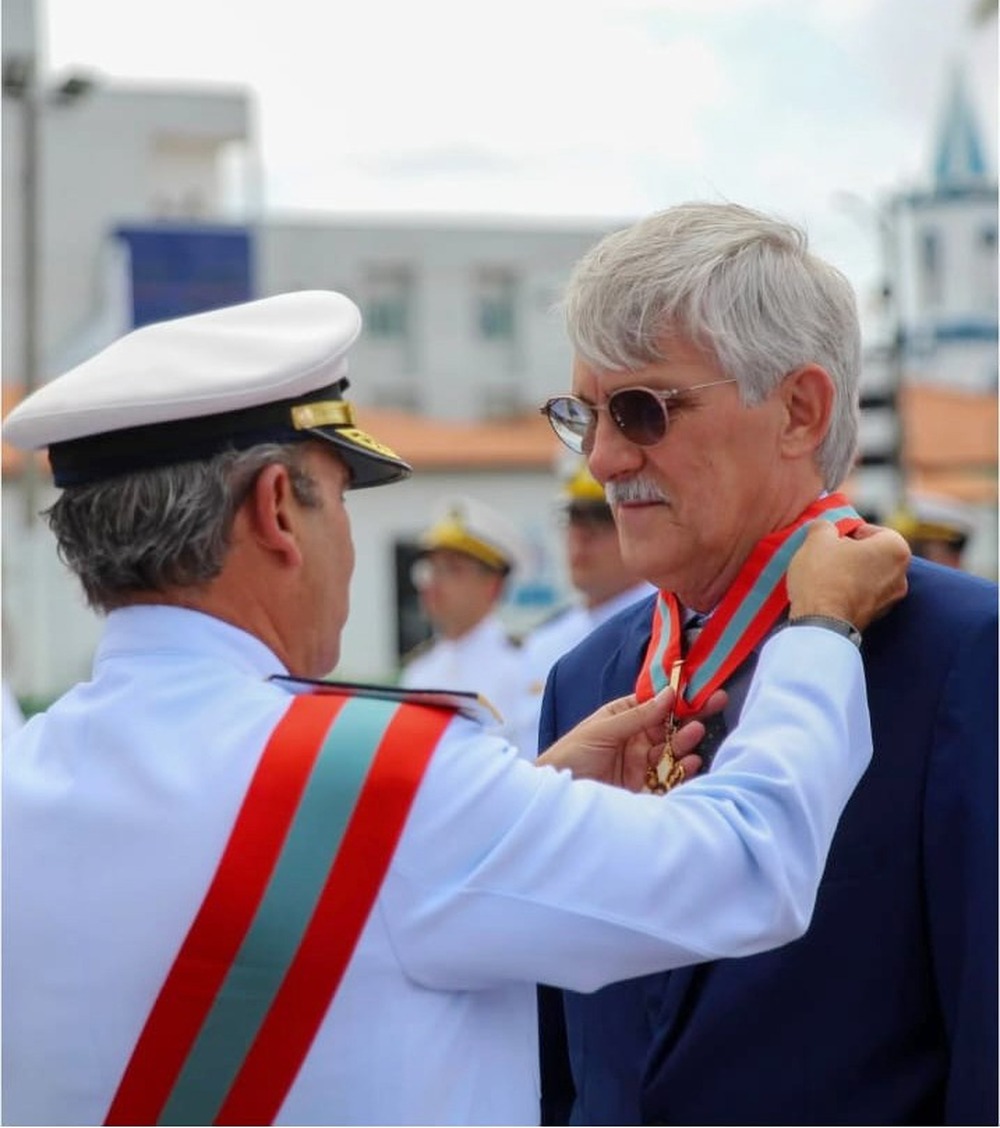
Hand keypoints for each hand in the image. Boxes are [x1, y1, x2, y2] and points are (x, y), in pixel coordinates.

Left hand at [537, 687, 704, 790]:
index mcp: (622, 717)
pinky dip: (683, 769)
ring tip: (697, 733)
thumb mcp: (602, 730)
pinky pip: (669, 776)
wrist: (556, 795)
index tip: (700, 687)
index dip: (678, 696)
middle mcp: (634, 739)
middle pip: (669, 726)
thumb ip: (637, 716)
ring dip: (686, 741)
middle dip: (691, 716)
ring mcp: (640, 763)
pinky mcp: (644, 787)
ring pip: (671, 749)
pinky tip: (692, 761)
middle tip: (716, 703)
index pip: (655, 704)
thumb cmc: (570, 755)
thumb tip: (668, 694)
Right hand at [787, 521, 910, 629]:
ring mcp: (891, 600)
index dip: (849, 532)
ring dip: (851, 573)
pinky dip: (850, 593)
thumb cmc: (824, 575)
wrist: (821, 623)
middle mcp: (902, 575)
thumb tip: (826, 529)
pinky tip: (829, 593)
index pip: (873, 531)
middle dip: (852, 554)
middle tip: (828, 556)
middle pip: (873, 555)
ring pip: (869, 576)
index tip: (833, 540)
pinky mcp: (877, 618)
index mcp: (896, 549)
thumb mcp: (818, 538)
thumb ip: (825, 526)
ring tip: (825, 576)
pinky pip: (863, 596)